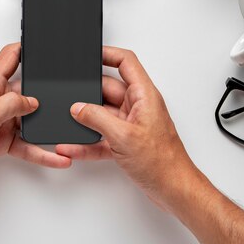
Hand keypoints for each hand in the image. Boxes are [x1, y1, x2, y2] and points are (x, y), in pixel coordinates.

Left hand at [0, 43, 70, 192]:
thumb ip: (10, 104)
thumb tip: (32, 100)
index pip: (9, 57)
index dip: (25, 48)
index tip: (43, 45)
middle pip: (27, 89)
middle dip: (45, 92)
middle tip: (65, 96)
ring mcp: (0, 121)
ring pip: (30, 120)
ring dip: (45, 127)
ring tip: (62, 134)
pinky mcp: (2, 140)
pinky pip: (27, 143)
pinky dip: (40, 150)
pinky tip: (54, 156)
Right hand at [56, 47, 200, 211]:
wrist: (173, 190)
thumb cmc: (163, 163)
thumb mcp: (123, 136)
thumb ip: (97, 118)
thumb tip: (78, 107)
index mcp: (144, 96)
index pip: (126, 62)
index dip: (107, 54)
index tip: (89, 53)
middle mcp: (138, 106)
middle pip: (108, 89)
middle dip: (88, 94)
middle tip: (70, 97)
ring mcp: (131, 124)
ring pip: (102, 114)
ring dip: (86, 120)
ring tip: (69, 122)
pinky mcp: (126, 142)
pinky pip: (101, 136)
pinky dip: (88, 141)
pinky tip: (74, 146)